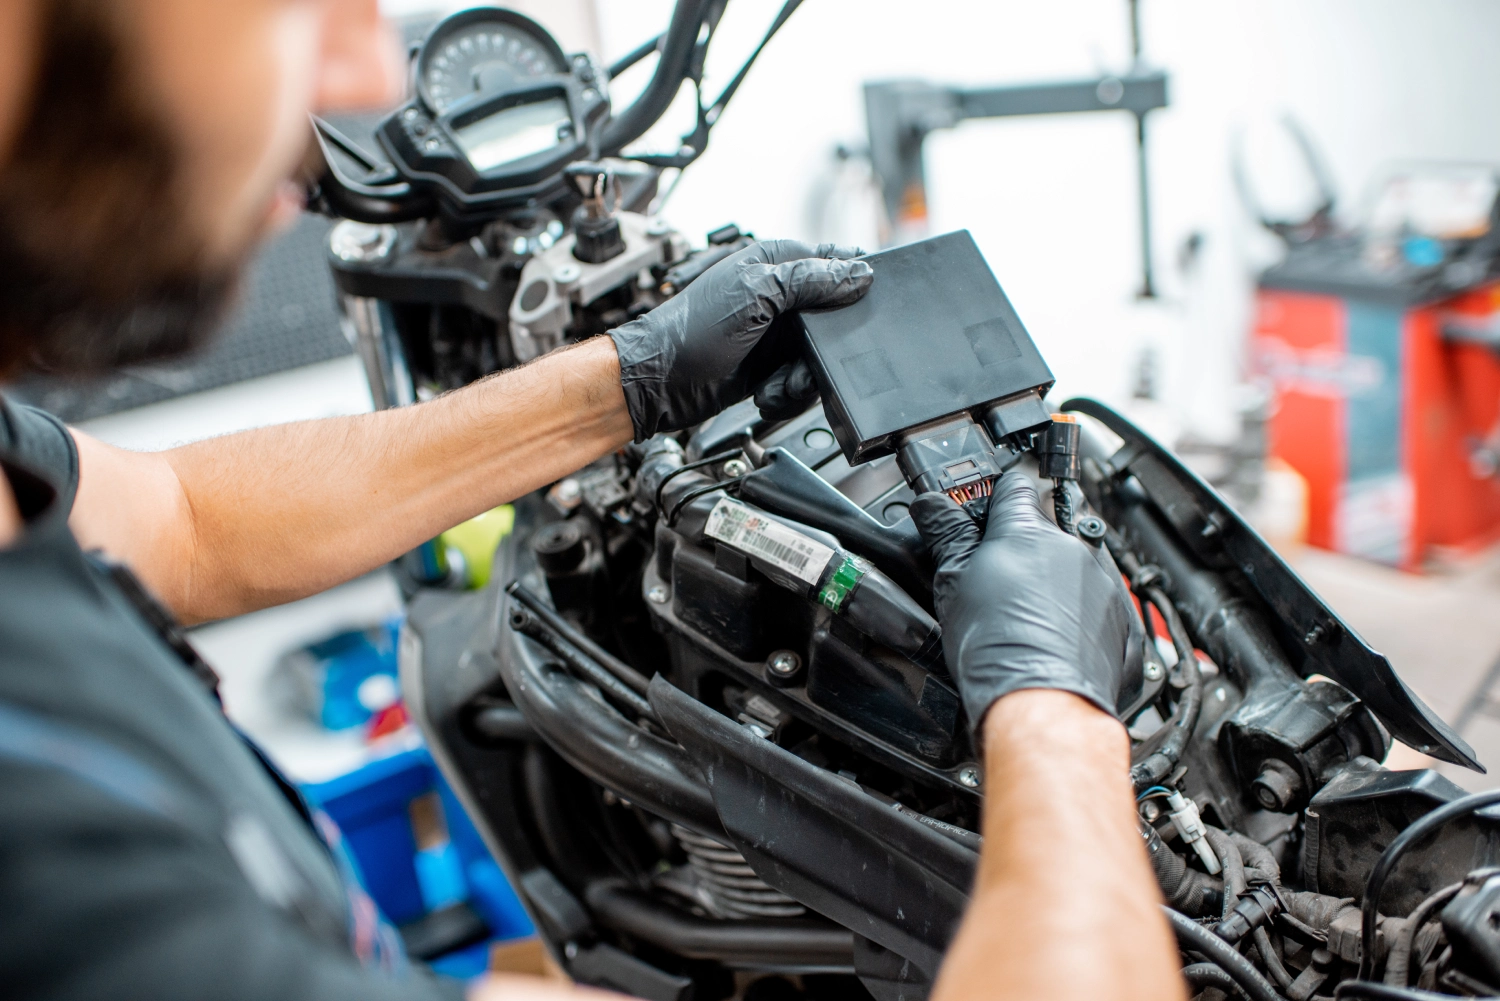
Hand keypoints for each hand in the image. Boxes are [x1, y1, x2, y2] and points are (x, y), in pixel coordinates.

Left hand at [609, 240, 872, 439]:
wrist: (659, 384)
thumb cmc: (689, 332)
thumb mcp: (754, 295)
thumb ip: (808, 281)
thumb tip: (859, 274)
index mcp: (776, 263)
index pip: (835, 262)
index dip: (852, 287)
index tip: (857, 312)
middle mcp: (780, 296)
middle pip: (835, 319)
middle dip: (826, 348)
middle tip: (805, 364)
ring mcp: (777, 333)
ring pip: (822, 356)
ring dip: (802, 378)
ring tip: (778, 385)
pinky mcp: (772, 366)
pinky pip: (803, 380)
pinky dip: (788, 393)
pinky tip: (768, 393)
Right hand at [910, 471, 1142, 731]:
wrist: (1045, 703)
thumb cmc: (999, 649)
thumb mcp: (954, 584)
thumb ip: (947, 535)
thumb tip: (932, 504)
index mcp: (1026, 531)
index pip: (1013, 487)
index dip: (997, 493)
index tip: (989, 503)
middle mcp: (1071, 547)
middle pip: (1044, 532)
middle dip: (1023, 550)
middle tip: (998, 583)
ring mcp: (1102, 581)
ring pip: (1072, 568)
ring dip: (1053, 583)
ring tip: (1026, 620)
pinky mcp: (1122, 616)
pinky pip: (1097, 605)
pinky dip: (1078, 617)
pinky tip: (1053, 640)